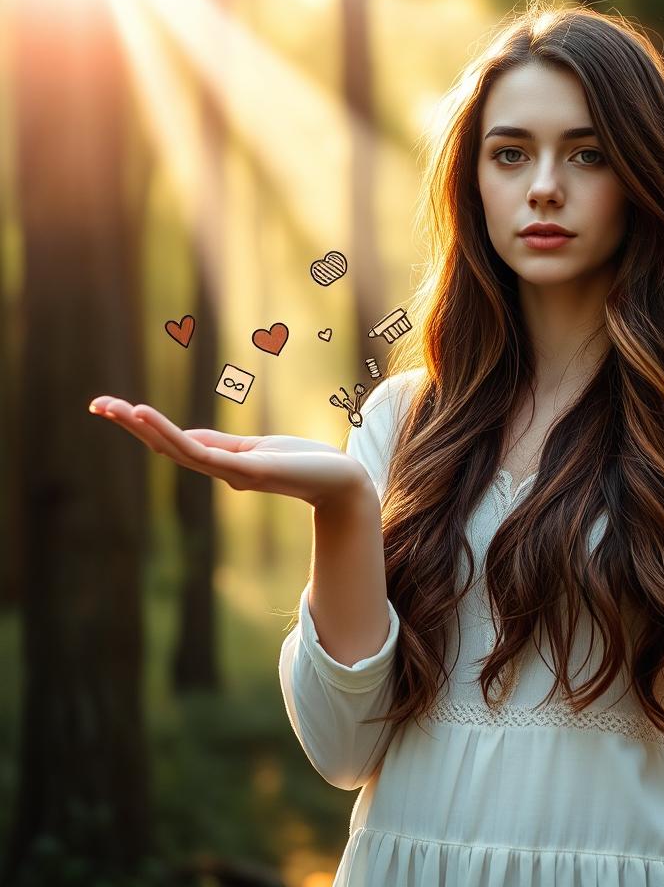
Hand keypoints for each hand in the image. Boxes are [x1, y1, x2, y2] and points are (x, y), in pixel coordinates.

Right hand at [88, 396, 370, 508]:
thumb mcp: (259, 447)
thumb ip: (226, 445)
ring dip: (144, 428)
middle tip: (96, 404)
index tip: (113, 407)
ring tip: (115, 408)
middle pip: (167, 446)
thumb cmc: (306, 463)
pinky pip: (201, 452)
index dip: (145, 427)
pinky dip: (171, 435)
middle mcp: (221, 471)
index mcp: (223, 464)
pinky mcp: (246, 471)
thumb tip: (190, 438)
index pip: (175, 443)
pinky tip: (148, 418)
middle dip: (132, 425)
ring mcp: (231, 473)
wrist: (343, 482)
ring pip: (178, 450)